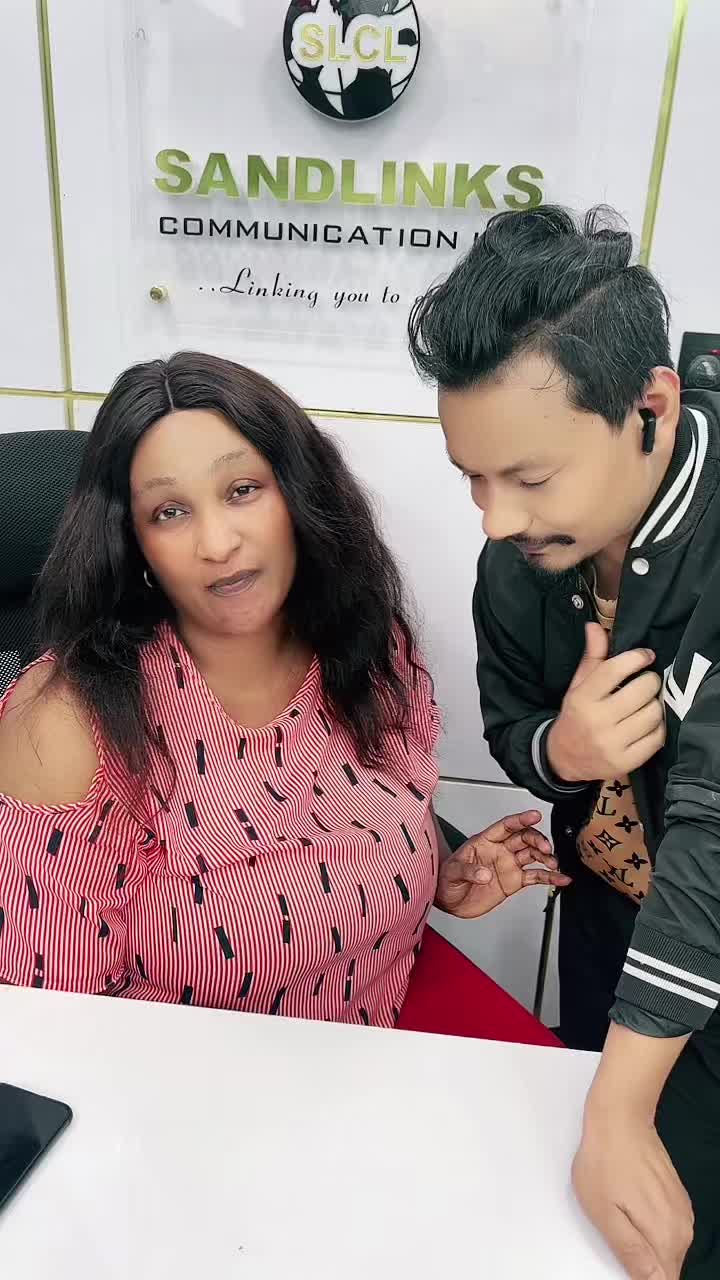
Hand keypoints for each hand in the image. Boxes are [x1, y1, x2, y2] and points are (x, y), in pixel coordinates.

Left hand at [435, 810, 570, 918]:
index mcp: (485, 841)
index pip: (505, 826)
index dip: (520, 819)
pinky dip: (550, 877)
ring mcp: (509, 865)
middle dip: (537, 840)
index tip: (534, 815)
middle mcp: (500, 850)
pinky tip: (561, 879)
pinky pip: (535, 876)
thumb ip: (468, 871)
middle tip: (544, 849)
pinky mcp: (514, 881)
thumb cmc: (447, 880)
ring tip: (554, 864)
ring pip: (533, 855)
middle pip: (524, 838)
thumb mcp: (452, 873)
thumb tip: (485, 873)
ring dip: (546, 857)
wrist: (449, 901)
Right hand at [547, 623, 664, 783]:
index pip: (614, 670)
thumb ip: (592, 657)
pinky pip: (657, 737)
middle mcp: (597, 721)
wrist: (563, 758)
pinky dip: (657, 728)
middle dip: (650, 681)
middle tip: (646, 683)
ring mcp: (612, 744)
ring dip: (655, 705)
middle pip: (642, 690)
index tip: (646, 655)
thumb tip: (595, 626)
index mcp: (582, 698)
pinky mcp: (626, 762)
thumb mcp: (578, 685)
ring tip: (646, 704)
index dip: (636, 657)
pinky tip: (647, 724)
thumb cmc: (577, 716)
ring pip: (653, 713)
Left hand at [574, 1113, 693, 1279]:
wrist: (620, 1117)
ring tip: (621, 1218)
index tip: (626, 1260)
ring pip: (668, 1249)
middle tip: (617, 1236)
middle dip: (644, 1264)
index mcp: (666, 1237)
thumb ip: (631, 1253)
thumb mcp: (605, 1213)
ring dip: (647, 1245)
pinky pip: (668, 1229)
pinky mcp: (677, 1198)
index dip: (643, 1279)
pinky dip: (652, 1228)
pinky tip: (632, 1208)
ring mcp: (682, 1211)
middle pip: (667, 1267)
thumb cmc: (604, 1162)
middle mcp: (682, 1228)